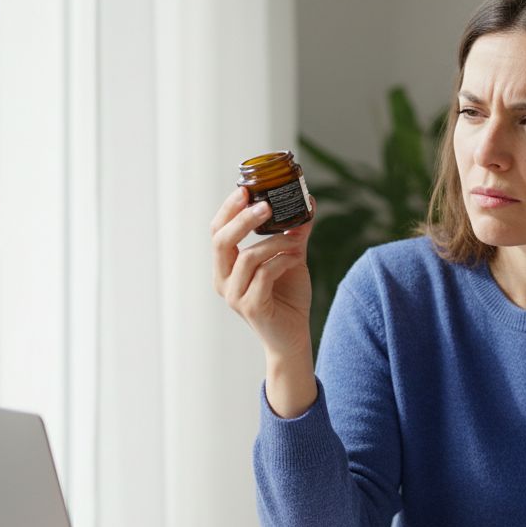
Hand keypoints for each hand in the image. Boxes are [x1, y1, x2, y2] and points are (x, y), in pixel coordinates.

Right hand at [211, 186, 315, 361]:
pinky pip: (264, 276)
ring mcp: (235, 296)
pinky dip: (281, 262)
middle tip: (265, 205)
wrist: (294, 338)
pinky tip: (295, 259)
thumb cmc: (288, 298)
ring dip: (274, 243)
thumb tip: (308, 202)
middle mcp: (223, 280)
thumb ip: (294, 233)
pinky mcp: (252, 308)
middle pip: (221, 241)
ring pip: (248, 257)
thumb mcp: (290, 258)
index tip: (245, 189)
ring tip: (295, 241)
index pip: (217, 231)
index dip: (228, 209)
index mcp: (226, 266)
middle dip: (242, 219)